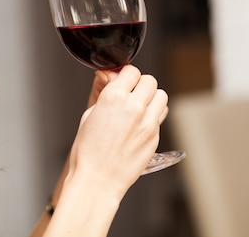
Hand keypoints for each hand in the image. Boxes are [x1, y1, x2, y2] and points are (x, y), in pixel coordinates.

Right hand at [69, 65, 168, 198]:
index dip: (125, 75)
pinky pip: (160, 115)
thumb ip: (104, 92)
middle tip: (130, 93)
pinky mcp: (155, 136)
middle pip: (149, 80)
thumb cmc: (88, 149)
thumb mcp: (89, 113)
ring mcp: (148, 122)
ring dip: (151, 97)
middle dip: (139, 84)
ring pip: (161, 95)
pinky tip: (138, 123)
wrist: (98, 178)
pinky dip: (152, 114)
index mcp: (113, 97)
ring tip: (138, 107)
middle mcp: (134, 106)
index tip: (121, 81)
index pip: (131, 71)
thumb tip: (110, 76)